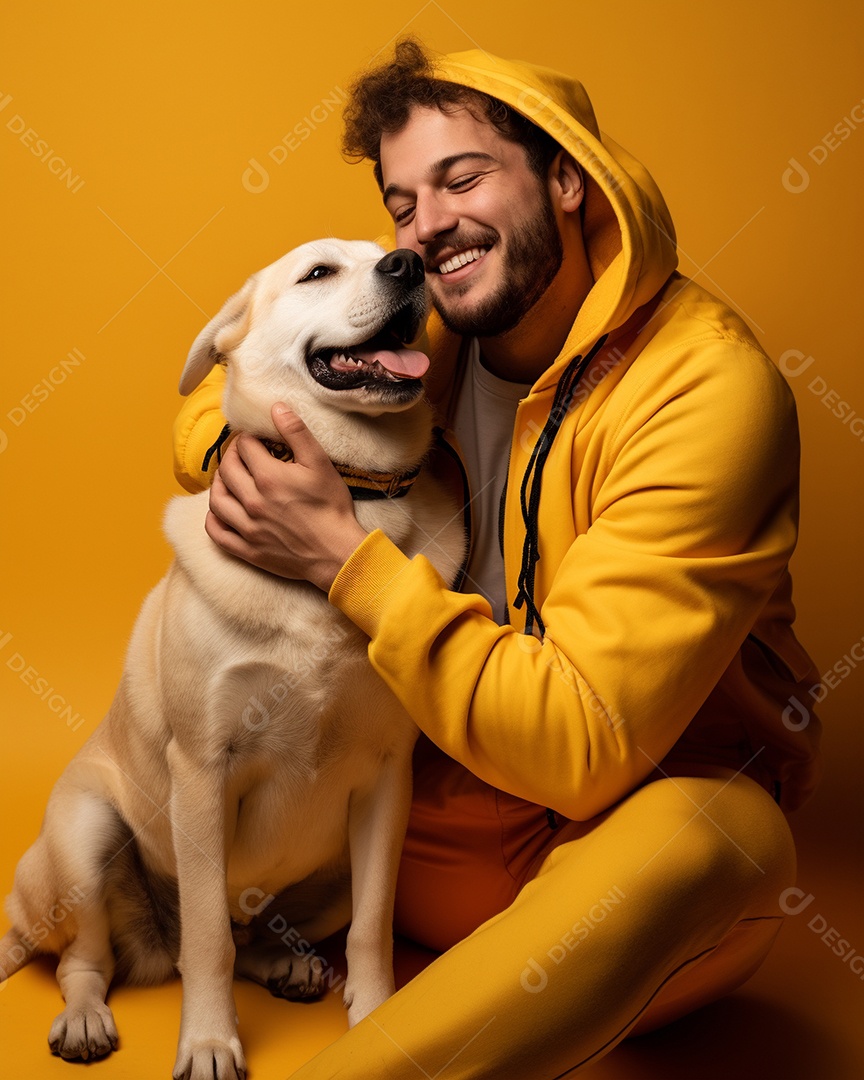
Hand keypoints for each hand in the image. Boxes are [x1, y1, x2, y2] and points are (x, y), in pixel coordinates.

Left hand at [205, 403, 368, 590]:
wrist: (337, 554)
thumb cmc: (332, 508)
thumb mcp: (320, 464)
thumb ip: (297, 433)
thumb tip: (276, 407)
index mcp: (269, 477)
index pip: (245, 447)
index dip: (248, 437)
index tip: (255, 437)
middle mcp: (252, 501)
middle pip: (227, 470)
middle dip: (232, 455)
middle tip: (242, 453)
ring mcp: (247, 528)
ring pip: (217, 499)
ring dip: (219, 483)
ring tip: (230, 478)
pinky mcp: (247, 550)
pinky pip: (216, 533)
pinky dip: (213, 518)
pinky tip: (220, 510)